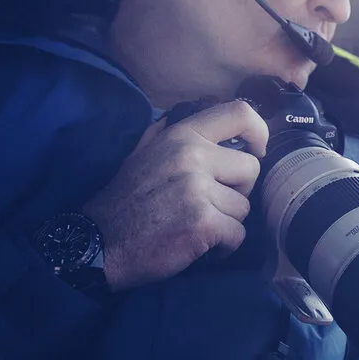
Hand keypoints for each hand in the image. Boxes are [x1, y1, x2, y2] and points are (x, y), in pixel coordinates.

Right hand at [83, 100, 268, 290]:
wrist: (98, 242)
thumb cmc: (125, 198)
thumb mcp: (143, 151)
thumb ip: (172, 131)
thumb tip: (199, 113)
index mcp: (182, 135)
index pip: (240, 113)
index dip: (260, 131)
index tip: (257, 150)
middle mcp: (193, 156)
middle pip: (251, 169)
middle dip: (237, 191)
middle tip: (210, 203)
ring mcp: (197, 189)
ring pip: (244, 208)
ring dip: (226, 222)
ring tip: (197, 225)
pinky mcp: (202, 223)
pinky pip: (238, 235)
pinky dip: (223, 246)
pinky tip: (199, 245)